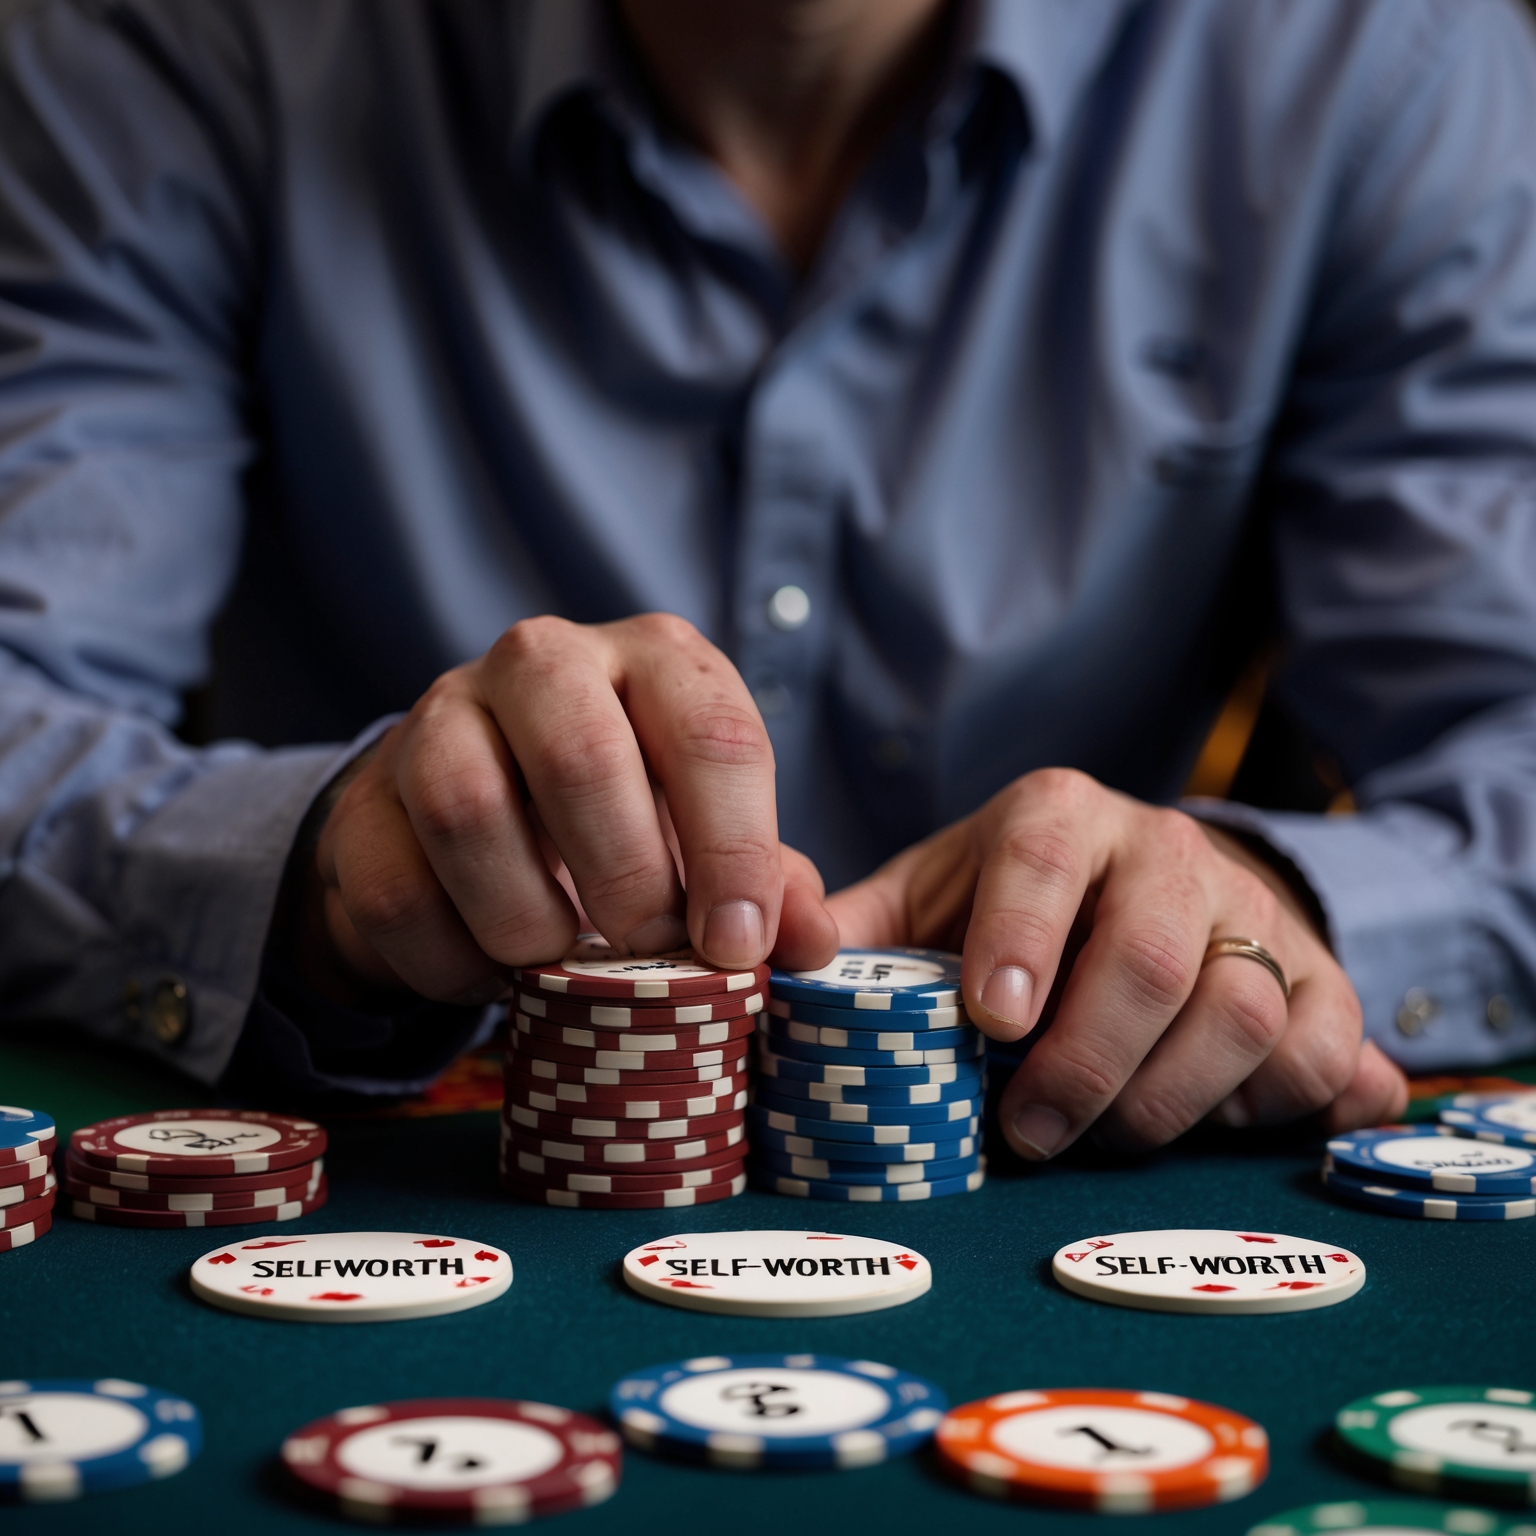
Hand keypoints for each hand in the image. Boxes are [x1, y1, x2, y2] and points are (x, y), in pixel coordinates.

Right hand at [299, 614, 838, 1005]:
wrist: (475, 804)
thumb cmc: (622, 815)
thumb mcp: (706, 834)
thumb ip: (768, 883)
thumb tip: (811, 944)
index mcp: (655, 660)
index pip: (712, 733)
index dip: (734, 849)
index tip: (737, 945)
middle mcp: (543, 660)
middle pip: (580, 756)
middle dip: (626, 878)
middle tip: (647, 952)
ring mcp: (440, 715)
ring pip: (469, 812)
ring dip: (526, 919)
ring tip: (561, 963)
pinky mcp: (366, 796)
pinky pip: (396, 890)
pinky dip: (451, 960)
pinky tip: (490, 974)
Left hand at [826, 768, 1407, 1155]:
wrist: (1159, 885)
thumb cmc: (1019, 907)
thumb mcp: (930, 900)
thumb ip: (852, 930)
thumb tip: (760, 953)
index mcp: (1061, 817)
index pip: (1046, 854)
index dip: (1021, 935)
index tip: (989, 1019)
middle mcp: (1168, 851)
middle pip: (1154, 955)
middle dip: (1087, 1059)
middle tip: (1031, 1130)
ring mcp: (1257, 914)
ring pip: (1242, 1014)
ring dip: (1166, 1100)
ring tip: (1103, 1134)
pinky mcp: (1324, 980)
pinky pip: (1323, 1056)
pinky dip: (1268, 1109)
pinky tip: (1206, 1119)